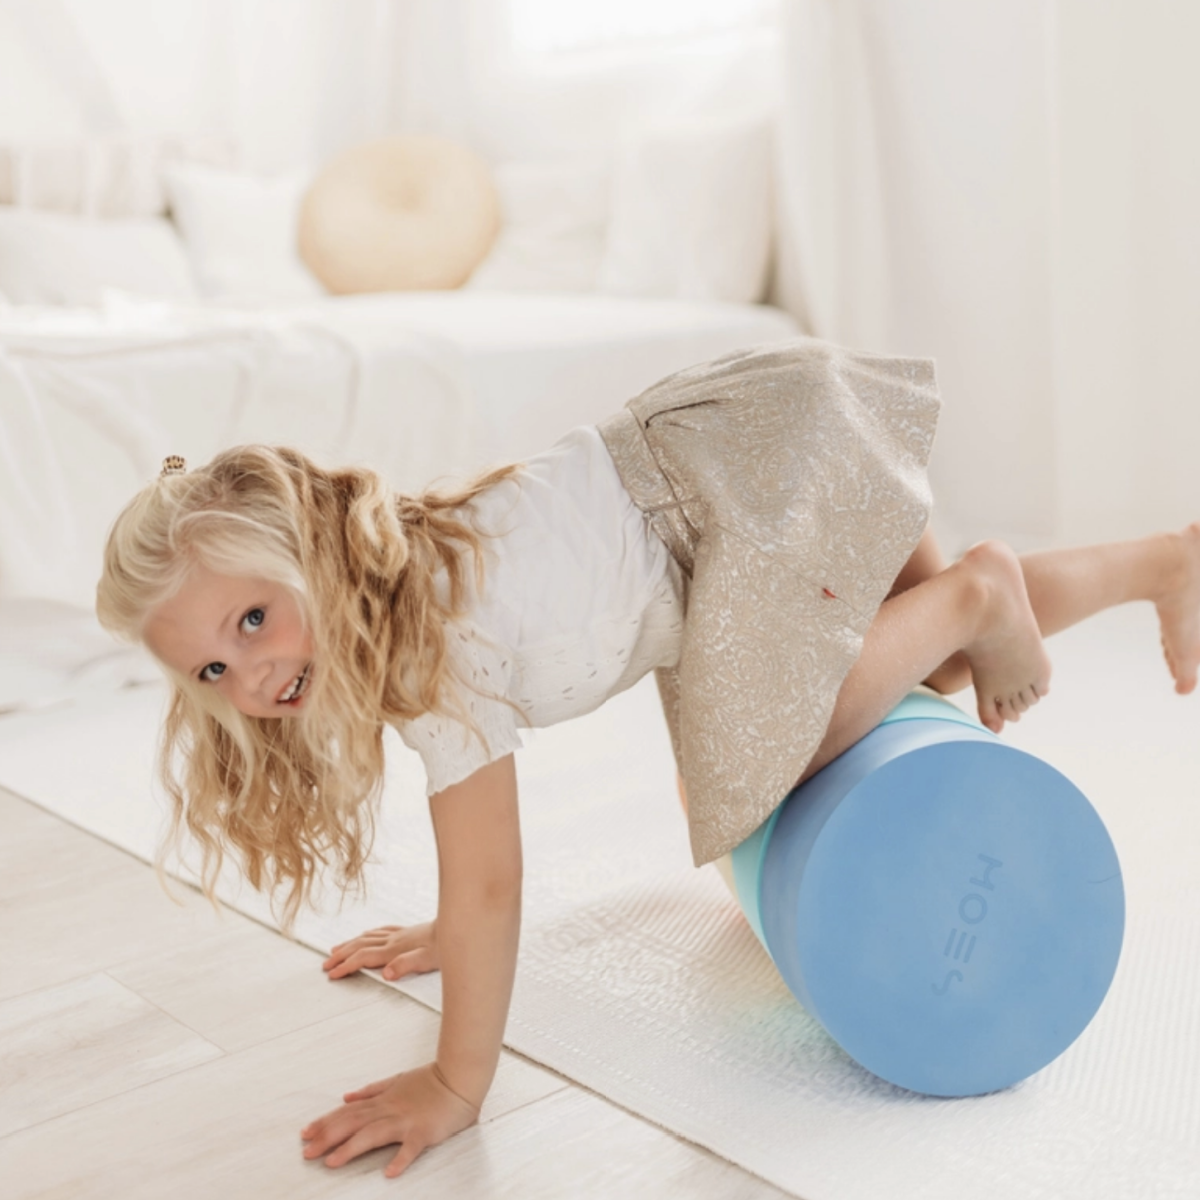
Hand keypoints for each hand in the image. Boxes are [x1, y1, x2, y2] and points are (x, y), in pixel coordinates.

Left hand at [300, 1063, 478, 1177]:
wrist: (460, 1077)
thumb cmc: (430, 1081)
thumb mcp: (396, 1080)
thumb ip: (371, 1090)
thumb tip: (345, 1096)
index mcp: (383, 1100)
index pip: (347, 1112)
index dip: (324, 1122)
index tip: (304, 1134)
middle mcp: (389, 1110)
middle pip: (353, 1123)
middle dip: (327, 1137)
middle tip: (306, 1152)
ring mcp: (406, 1120)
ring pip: (373, 1134)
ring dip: (351, 1148)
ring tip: (332, 1162)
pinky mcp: (424, 1131)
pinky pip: (411, 1147)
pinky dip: (400, 1159)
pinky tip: (389, 1173)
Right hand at [323, 922, 437, 981]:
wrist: (457, 927)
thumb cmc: (444, 947)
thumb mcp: (427, 960)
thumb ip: (406, 965)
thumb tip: (386, 973)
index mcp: (394, 950)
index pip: (363, 958)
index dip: (346, 966)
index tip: (332, 974)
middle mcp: (393, 940)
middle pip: (359, 946)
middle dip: (340, 955)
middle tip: (325, 964)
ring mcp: (398, 934)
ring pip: (367, 937)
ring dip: (349, 944)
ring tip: (335, 949)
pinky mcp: (406, 931)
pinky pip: (380, 931)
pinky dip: (367, 934)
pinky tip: (365, 934)